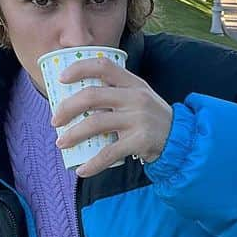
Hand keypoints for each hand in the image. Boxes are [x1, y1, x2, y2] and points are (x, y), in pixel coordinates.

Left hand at [51, 57, 173, 177]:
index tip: (61, 78)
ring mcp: (138, 119)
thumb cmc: (152, 117)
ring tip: (61, 143)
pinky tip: (81, 170)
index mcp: (133, 83)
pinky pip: (109, 153)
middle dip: (67, 108)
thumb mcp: (140, 96)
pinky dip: (92, 163)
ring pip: (95, 123)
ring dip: (73, 135)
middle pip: (92, 95)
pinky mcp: (139, 141)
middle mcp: (135, 98)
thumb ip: (116, 93)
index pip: (103, 66)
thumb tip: (77, 99)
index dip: (79, 69)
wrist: (181, 138)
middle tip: (55, 120)